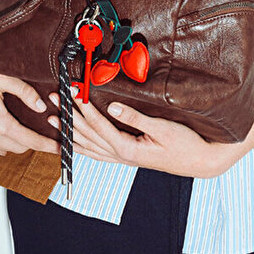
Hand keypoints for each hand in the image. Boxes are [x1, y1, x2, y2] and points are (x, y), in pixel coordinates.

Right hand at [0, 41, 58, 154]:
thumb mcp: (0, 77)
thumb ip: (24, 93)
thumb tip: (40, 105)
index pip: (30, 141)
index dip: (48, 146)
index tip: (61, 148)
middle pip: (19, 147)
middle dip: (35, 143)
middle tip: (47, 134)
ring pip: (3, 148)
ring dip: (17, 142)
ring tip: (27, 131)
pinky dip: (1, 140)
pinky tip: (5, 129)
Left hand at [46, 89, 248, 177]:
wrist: (200, 162)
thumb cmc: (185, 144)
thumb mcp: (163, 127)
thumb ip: (135, 118)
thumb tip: (112, 106)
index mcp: (128, 148)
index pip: (99, 124)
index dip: (83, 107)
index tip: (72, 91)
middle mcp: (122, 156)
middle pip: (87, 135)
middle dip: (68, 116)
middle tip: (54, 98)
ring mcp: (123, 159)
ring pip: (88, 146)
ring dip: (69, 131)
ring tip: (53, 117)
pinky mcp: (127, 158)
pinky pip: (97, 154)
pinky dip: (81, 147)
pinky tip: (72, 141)